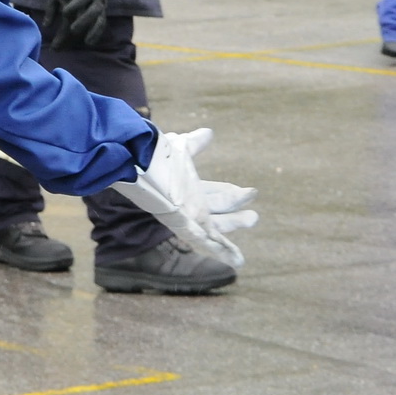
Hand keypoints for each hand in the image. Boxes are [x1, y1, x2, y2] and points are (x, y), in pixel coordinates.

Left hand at [113, 128, 257, 267]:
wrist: (140, 167)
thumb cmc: (155, 158)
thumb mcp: (181, 150)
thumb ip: (193, 145)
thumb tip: (208, 133)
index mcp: (186, 187)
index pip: (212, 193)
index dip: (230, 193)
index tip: (250, 191)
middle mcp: (187, 204)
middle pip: (216, 211)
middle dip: (234, 212)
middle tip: (254, 216)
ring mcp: (188, 217)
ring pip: (216, 227)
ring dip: (233, 225)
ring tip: (253, 221)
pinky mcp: (187, 227)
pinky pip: (208, 243)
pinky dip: (224, 252)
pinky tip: (236, 261)